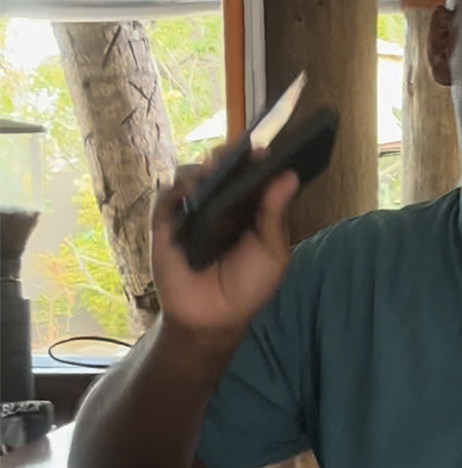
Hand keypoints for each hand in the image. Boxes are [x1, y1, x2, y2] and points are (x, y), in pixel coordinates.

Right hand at [151, 144, 299, 344]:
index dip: (254, 161)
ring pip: (191, 176)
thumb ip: (275, 215)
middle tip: (235, 152)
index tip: (263, 150)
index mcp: (247, 210)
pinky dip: (176, 189)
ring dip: (201, 169)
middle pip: (218, 169)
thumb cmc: (248, 286)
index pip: (249, 176)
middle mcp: (218, 206)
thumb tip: (289, 177)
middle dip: (226, 156)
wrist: (213, 316)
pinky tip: (190, 190)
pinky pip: (166, 197)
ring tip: (213, 169)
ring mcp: (191, 212)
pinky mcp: (166, 223)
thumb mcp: (271, 252)